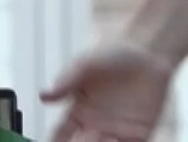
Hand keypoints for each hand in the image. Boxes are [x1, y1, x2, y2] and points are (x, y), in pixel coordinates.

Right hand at [44, 40, 175, 141]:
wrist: (144, 55)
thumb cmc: (111, 57)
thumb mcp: (83, 67)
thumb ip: (65, 82)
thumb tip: (43, 96)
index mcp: (78, 113)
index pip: (61, 134)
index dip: (55, 141)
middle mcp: (96, 126)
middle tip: (83, 138)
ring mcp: (118, 131)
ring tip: (101, 138)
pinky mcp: (140, 133)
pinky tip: (115, 140)